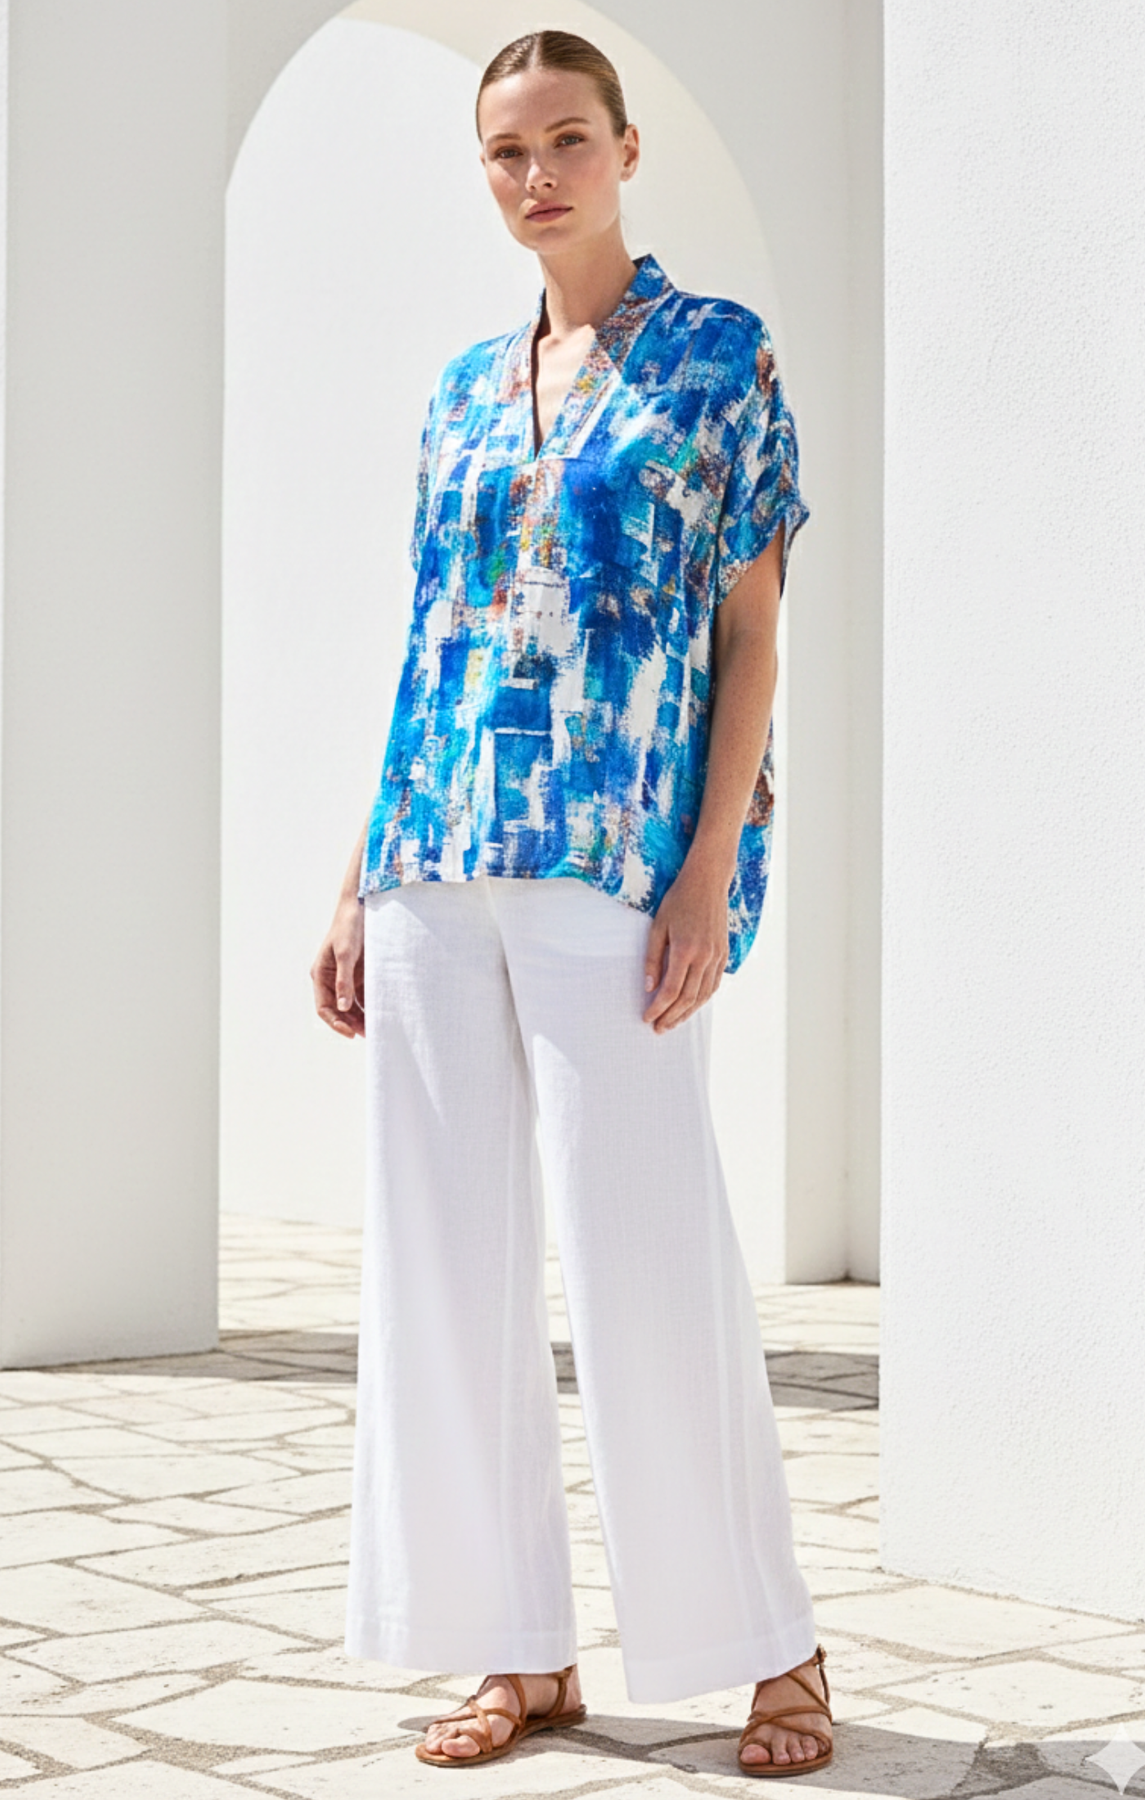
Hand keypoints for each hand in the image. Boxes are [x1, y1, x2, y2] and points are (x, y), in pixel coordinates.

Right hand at [310, 898, 364, 1038]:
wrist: (362, 905)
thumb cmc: (349, 926)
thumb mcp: (346, 953)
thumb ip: (344, 981)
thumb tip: (343, 1007)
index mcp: (321, 975)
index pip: (324, 1007)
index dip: (335, 1023)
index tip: (351, 1033)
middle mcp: (332, 979)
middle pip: (339, 1009)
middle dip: (351, 1023)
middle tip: (369, 1034)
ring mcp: (347, 977)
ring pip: (352, 1004)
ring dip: (362, 1016)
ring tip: (377, 1027)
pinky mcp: (360, 973)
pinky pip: (364, 994)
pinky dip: (371, 1004)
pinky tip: (383, 1012)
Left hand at [642, 857, 730, 1032]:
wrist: (708, 882)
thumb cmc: (678, 901)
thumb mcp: (658, 926)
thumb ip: (653, 958)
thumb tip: (648, 987)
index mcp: (685, 950)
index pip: (671, 990)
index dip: (658, 1008)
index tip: (647, 1017)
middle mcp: (705, 957)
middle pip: (688, 998)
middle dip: (672, 1017)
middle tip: (658, 1029)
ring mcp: (717, 956)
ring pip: (703, 995)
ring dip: (688, 1013)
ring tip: (672, 1022)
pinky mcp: (724, 954)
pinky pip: (713, 984)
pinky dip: (702, 999)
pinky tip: (691, 1006)